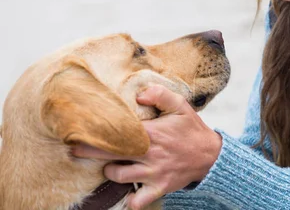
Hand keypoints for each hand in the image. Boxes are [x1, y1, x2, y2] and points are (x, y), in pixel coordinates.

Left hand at [72, 84, 222, 209]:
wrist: (211, 155)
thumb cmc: (192, 129)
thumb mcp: (181, 105)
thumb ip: (161, 95)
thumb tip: (139, 95)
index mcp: (152, 133)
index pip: (118, 132)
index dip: (98, 132)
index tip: (82, 130)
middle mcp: (150, 153)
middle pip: (112, 155)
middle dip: (90, 153)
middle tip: (74, 151)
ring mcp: (154, 172)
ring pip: (120, 177)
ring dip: (110, 172)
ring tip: (108, 167)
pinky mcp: (160, 187)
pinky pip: (139, 201)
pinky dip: (130, 201)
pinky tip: (126, 195)